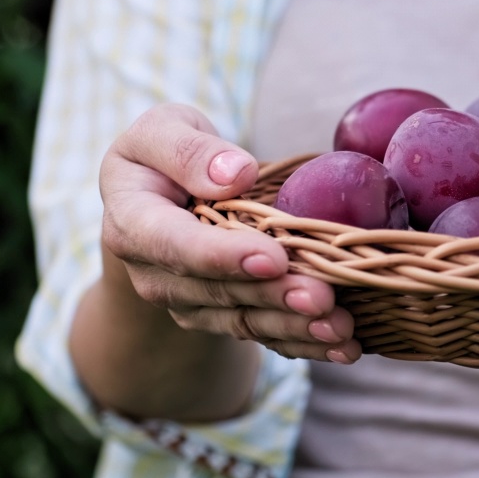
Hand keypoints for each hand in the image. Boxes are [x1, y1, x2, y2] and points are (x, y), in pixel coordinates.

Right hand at [99, 103, 361, 363]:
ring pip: (244, 320)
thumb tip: (234, 174)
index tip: (273, 259)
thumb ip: (189, 149)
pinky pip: (263, 333)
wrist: (160, 200)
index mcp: (134, 221)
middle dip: (274, 297)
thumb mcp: (165, 130)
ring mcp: (189, 302)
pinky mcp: (221, 316)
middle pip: (218, 291)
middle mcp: (155, 273)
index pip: (175, 244)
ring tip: (341, 328)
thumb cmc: (168, 156)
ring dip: (295, 327)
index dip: (223, 256)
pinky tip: (344, 347)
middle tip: (323, 298)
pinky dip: (304, 343)